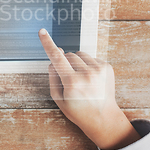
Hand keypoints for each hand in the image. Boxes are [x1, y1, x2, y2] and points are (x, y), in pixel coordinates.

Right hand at [38, 29, 140, 149]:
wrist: (103, 118)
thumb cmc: (78, 110)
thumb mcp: (58, 98)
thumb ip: (53, 77)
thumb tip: (53, 59)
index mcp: (72, 82)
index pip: (56, 58)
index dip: (48, 43)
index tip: (42, 32)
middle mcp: (87, 74)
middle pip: (68, 55)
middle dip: (65, 62)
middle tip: (69, 79)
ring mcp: (99, 70)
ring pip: (79, 54)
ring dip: (77, 63)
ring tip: (81, 80)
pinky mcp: (107, 67)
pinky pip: (91, 58)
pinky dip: (88, 65)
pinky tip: (91, 80)